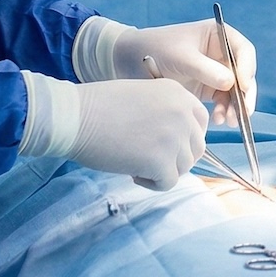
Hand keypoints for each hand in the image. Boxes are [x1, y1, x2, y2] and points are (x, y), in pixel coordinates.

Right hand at [67, 78, 208, 189]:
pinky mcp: (161, 161)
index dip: (186, 137)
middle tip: (148, 157)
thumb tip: (177, 142)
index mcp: (178, 94)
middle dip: (175, 157)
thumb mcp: (143, 97)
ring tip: (136, 162)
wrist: (75, 117)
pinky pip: (168, 182)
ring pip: (184, 166)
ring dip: (163, 170)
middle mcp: (182, 113)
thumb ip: (165, 113)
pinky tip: (131, 172)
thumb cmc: (99, 107)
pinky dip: (151, 183)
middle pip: (196, 147)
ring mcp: (174, 137)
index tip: (168, 145)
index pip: (200, 121)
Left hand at [80, 18, 255, 125]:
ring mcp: (214, 72)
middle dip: (245, 94)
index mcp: (217, 36)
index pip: (242, 51)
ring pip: (236, 91)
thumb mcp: (180, 57)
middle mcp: (220, 53)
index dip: (247, 68)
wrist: (128, 62)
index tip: (242, 86)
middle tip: (243, 113)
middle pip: (243, 74)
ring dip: (236, 107)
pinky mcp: (206, 89)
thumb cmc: (154, 50)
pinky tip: (217, 120)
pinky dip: (224, 111)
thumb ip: (205, 69)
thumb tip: (231, 83)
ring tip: (227, 121)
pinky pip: (223, 102)